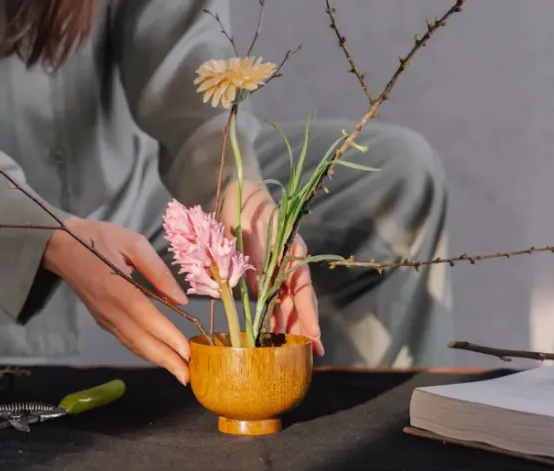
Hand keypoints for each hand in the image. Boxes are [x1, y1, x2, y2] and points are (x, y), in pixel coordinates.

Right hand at [43, 217, 191, 383]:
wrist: (59, 245)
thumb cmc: (98, 238)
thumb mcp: (134, 243)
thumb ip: (159, 272)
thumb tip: (181, 300)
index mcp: (118, 289)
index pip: (148, 319)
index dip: (169, 338)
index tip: (189, 353)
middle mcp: (110, 310)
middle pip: (141, 342)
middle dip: (167, 361)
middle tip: (190, 377)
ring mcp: (104, 318)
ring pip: (133, 345)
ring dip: (157, 361)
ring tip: (180, 372)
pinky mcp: (102, 320)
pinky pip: (126, 340)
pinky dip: (144, 352)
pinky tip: (159, 356)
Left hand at [221, 181, 323, 355]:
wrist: (239, 198)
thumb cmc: (247, 211)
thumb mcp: (251, 236)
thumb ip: (253, 265)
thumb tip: (256, 292)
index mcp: (293, 255)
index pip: (303, 290)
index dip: (308, 314)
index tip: (314, 334)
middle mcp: (288, 268)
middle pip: (298, 303)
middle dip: (305, 329)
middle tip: (312, 355)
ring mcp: (277, 274)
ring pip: (286, 306)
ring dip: (289, 328)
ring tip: (293, 354)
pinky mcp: (264, 277)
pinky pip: (271, 302)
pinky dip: (272, 319)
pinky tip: (271, 336)